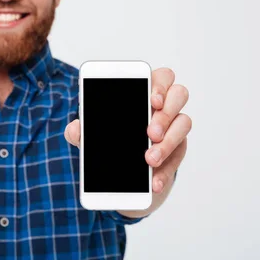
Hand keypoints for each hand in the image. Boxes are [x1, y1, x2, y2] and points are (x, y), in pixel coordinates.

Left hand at [64, 67, 190, 193]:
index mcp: (144, 91)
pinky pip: (179, 156)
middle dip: (165, 115)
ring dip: (168, 143)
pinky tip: (154, 182)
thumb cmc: (109, 138)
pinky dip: (166, 171)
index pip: (161, 77)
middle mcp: (164, 105)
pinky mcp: (178, 148)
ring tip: (149, 160)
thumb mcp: (91, 135)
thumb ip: (81, 131)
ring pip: (184, 123)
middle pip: (179, 95)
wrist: (119, 170)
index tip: (152, 100)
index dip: (160, 85)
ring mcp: (174, 125)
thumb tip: (75, 129)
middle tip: (150, 134)